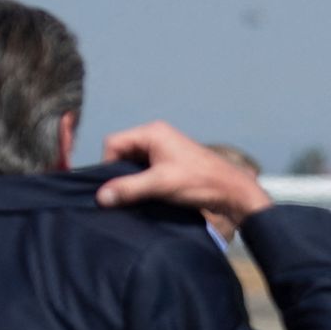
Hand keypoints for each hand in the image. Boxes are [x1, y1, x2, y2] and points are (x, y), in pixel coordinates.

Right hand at [95, 120, 273, 222]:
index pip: (113, 143)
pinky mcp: (167, 164)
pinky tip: (146, 196)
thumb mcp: (160, 184)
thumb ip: (128, 189)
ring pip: (131, 164)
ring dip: (131, 181)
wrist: (230, 191)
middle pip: (120, 153)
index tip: (114, 187)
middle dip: (119, 174)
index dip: (108, 165)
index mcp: (152, 132)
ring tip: (138, 196)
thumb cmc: (198, 182)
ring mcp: (162, 150)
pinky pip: (142, 171)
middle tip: (125, 194)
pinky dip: (140, 184)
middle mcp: (155, 137)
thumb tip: (100, 197)